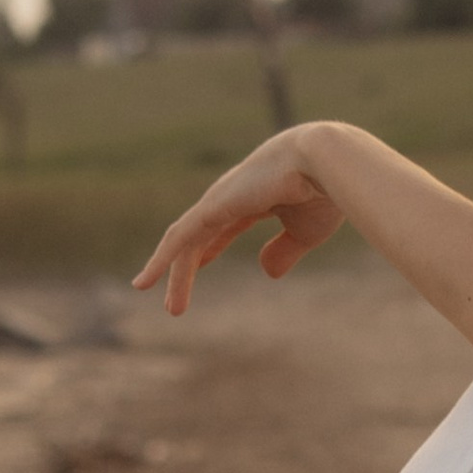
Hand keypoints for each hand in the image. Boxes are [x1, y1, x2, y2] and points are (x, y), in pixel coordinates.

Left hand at [133, 128, 345, 313]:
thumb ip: (285, 251)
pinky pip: (179, 238)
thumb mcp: (305, 233)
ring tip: (172, 308)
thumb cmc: (323, 194)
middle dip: (187, 268)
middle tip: (176, 303)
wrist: (326, 164)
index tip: (200, 265)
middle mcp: (232, 195)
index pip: (223, 226)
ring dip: (176, 275)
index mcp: (256, 197)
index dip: (210, 248)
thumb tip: (266, 272)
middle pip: (200, 237)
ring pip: (187, 242)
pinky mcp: (211, 207)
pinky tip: (146, 282)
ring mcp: (219, 199)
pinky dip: (161, 260)